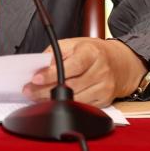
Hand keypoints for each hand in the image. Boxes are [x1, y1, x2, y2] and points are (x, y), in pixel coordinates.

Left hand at [22, 38, 146, 107]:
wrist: (120, 63)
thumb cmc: (92, 52)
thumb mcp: (73, 44)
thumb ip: (55, 53)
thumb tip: (39, 66)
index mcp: (92, 52)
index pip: (71, 65)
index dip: (52, 74)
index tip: (35, 78)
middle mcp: (101, 70)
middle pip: (70, 85)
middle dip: (45, 90)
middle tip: (29, 90)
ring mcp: (104, 87)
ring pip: (74, 99)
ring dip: (52, 100)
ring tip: (37, 97)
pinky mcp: (105, 100)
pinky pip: (82, 106)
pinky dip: (66, 106)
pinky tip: (54, 102)